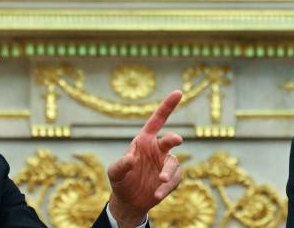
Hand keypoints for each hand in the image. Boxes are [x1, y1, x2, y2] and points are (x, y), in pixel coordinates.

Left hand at [107, 90, 183, 226]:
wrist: (129, 202)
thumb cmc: (121, 181)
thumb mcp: (115, 173)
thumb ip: (121, 164)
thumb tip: (132, 158)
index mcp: (144, 140)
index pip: (157, 120)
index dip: (168, 106)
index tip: (178, 92)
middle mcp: (158, 149)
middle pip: (170, 140)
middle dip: (173, 138)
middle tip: (176, 140)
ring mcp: (166, 164)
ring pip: (173, 163)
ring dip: (168, 172)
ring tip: (160, 181)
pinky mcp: (172, 179)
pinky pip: (174, 180)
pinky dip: (167, 187)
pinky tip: (157, 195)